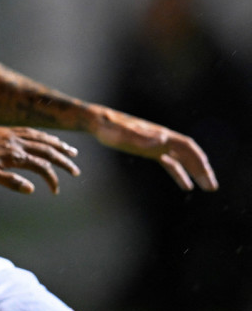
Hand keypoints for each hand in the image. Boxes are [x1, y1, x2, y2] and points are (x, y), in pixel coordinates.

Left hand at [0, 126, 80, 194]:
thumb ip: (10, 181)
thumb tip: (32, 189)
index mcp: (15, 155)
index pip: (42, 167)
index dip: (52, 179)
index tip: (55, 191)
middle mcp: (17, 142)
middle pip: (47, 151)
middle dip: (64, 161)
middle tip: (76, 170)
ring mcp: (12, 134)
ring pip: (41, 138)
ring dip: (57, 145)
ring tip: (70, 150)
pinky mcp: (6, 130)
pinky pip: (30, 131)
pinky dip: (43, 135)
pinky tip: (45, 138)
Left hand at [89, 106, 217, 191]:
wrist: (97, 122)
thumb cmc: (108, 128)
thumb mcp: (122, 134)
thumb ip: (142, 137)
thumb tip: (163, 139)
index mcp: (159, 134)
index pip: (186, 147)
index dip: (198, 161)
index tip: (207, 175)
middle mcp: (162, 138)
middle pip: (189, 154)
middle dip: (202, 170)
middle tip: (212, 187)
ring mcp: (156, 144)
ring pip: (182, 159)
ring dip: (195, 172)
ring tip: (206, 187)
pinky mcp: (149, 150)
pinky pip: (170, 163)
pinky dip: (180, 173)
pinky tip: (186, 186)